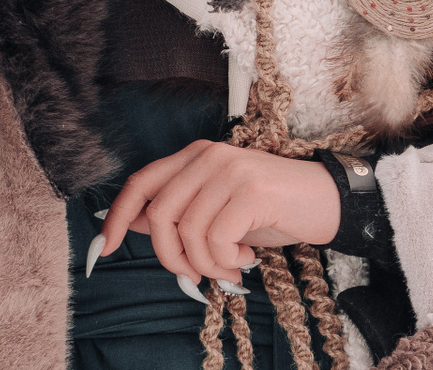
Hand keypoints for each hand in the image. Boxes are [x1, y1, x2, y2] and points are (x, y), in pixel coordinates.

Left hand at [95, 140, 340, 285]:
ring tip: (231, 268)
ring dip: (207, 265)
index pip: (141, 182)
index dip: (118, 215)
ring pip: (188, 232)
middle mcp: (208, 155)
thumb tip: (134, 224)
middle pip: (160, 214)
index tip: (105, 247)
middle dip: (172, 258)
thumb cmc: (271, 210)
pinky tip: (247, 259)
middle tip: (196, 276)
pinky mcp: (250, 189)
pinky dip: (227, 262)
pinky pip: (217, 240)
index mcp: (195, 156)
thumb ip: (178, 213)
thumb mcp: (218, 212)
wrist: (327, 202)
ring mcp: (230, 169)